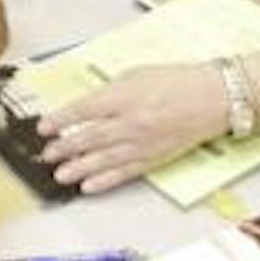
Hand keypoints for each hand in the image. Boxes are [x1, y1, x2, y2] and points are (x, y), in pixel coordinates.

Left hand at [35, 61, 229, 193]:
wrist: (215, 97)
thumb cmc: (178, 80)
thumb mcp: (137, 74)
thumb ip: (110, 91)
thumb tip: (87, 107)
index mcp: (124, 96)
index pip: (83, 110)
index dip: (60, 120)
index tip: (44, 127)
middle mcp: (131, 122)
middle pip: (89, 137)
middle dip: (64, 147)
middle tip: (46, 154)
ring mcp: (143, 143)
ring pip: (103, 160)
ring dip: (78, 168)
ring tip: (60, 175)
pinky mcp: (154, 158)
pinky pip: (124, 173)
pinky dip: (104, 181)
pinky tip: (89, 186)